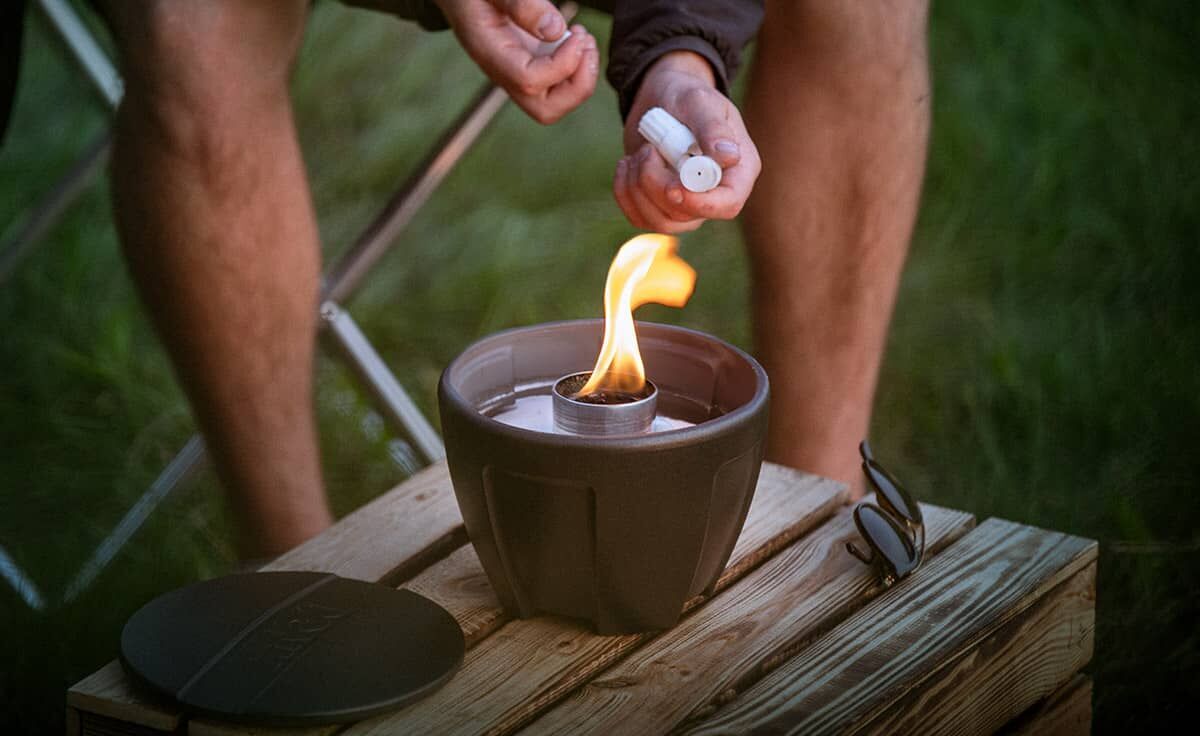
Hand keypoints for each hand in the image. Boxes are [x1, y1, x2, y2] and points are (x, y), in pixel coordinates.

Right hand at [436, 0, 598, 123]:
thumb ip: (520, 4)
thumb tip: (555, 30)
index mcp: (490, 54)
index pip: (529, 82)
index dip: (561, 65)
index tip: (574, 34)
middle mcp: (504, 73)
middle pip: (545, 111)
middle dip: (577, 86)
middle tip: (585, 45)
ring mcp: (517, 75)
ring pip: (555, 104)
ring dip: (580, 78)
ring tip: (583, 39)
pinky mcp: (529, 69)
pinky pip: (558, 87)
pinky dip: (576, 69)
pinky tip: (575, 38)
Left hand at [615, 51, 760, 232]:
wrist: (662, 98)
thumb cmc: (686, 95)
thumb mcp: (699, 102)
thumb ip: (713, 128)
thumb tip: (729, 157)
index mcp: (737, 170)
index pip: (728, 204)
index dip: (702, 204)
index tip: (674, 187)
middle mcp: (714, 193)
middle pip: (687, 216)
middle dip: (658, 185)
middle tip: (649, 150)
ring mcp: (687, 204)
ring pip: (660, 221)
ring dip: (638, 188)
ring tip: (639, 154)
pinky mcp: (659, 206)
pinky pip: (638, 217)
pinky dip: (624, 192)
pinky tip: (626, 165)